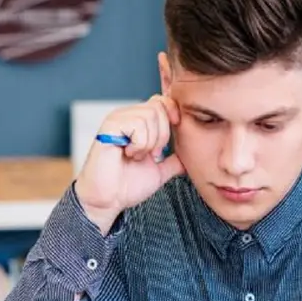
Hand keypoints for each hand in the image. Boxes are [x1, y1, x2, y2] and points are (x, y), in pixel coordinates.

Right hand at [75, 95, 185, 233]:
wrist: (108, 200)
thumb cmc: (127, 185)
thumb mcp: (159, 171)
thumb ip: (174, 161)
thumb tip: (192, 158)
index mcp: (138, 123)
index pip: (161, 101)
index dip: (173, 112)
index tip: (173, 135)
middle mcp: (127, 116)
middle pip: (159, 107)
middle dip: (163, 135)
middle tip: (152, 155)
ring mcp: (117, 119)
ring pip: (150, 115)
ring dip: (150, 142)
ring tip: (137, 156)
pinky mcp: (109, 126)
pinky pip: (137, 125)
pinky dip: (139, 144)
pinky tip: (128, 154)